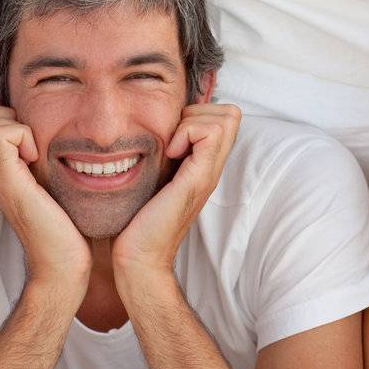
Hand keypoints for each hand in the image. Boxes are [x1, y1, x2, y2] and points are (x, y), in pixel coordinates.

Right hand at [0, 106, 88, 291]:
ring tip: (34, 154)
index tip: (32, 141)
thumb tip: (54, 136)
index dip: (4, 116)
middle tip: (31, 143)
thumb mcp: (50, 183)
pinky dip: (21, 136)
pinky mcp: (9, 182)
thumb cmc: (65, 227)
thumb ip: (42, 161)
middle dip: (4, 115)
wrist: (61, 264)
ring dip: (12, 125)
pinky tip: (37, 160)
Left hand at [112, 103, 240, 278]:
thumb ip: (162, 156)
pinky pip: (209, 133)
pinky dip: (187, 134)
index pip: (224, 116)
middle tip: (173, 138)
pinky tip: (169, 155)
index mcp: (203, 165)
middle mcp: (212, 166)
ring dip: (192, 122)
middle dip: (198, 112)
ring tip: (171, 148)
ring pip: (225, 117)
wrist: (140, 256)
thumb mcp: (153, 177)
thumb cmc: (138, 221)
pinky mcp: (199, 178)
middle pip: (230, 113)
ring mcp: (209, 172)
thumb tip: (152, 132)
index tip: (171, 137)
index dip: (197, 113)